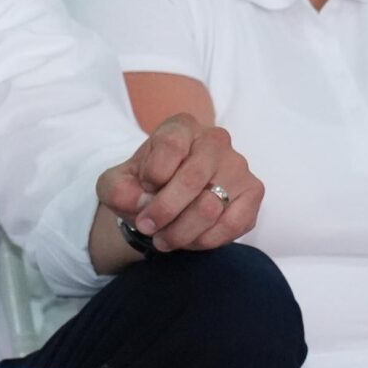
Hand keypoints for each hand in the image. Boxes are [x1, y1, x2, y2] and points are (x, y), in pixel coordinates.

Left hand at [99, 115, 262, 251]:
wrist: (163, 201)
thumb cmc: (141, 185)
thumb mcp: (114, 184)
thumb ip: (117, 190)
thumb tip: (144, 204)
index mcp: (181, 126)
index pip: (170, 145)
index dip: (152, 174)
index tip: (143, 187)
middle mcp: (215, 140)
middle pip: (191, 180)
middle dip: (163, 211)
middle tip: (146, 227)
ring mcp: (238, 166)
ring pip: (210, 207)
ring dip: (181, 231)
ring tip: (163, 239)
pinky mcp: (252, 194)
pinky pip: (232, 224)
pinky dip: (205, 239)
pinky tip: (189, 240)